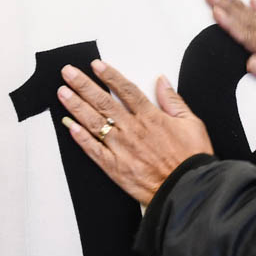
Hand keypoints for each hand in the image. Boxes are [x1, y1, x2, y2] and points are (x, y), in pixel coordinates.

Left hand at [57, 60, 213, 204]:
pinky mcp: (115, 167)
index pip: (125, 90)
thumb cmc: (191, 159)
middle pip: (103, 102)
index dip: (109, 76)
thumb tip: (162, 81)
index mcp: (151, 117)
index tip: (95, 65)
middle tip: (68, 72)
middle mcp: (132, 129)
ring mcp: (121, 148)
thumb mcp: (192, 123)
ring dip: (76, 106)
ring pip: (94, 122)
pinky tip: (68, 125)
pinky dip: (80, 137)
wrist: (187, 189)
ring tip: (63, 92)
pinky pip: (93, 149)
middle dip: (83, 85)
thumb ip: (173, 101)